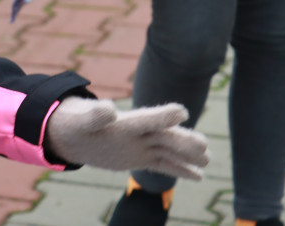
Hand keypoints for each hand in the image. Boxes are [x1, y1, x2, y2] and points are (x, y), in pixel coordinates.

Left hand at [44, 98, 208, 179]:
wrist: (76, 133)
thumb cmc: (76, 124)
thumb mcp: (82, 122)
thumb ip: (95, 116)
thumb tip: (107, 107)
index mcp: (124, 122)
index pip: (145, 119)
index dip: (161, 116)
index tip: (182, 112)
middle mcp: (137, 133)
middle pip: (163, 136)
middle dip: (183, 141)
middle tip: (203, 146)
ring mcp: (141, 145)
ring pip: (168, 150)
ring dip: (188, 155)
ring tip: (208, 159)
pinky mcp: (140, 157)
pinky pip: (163, 165)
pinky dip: (180, 170)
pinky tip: (199, 176)